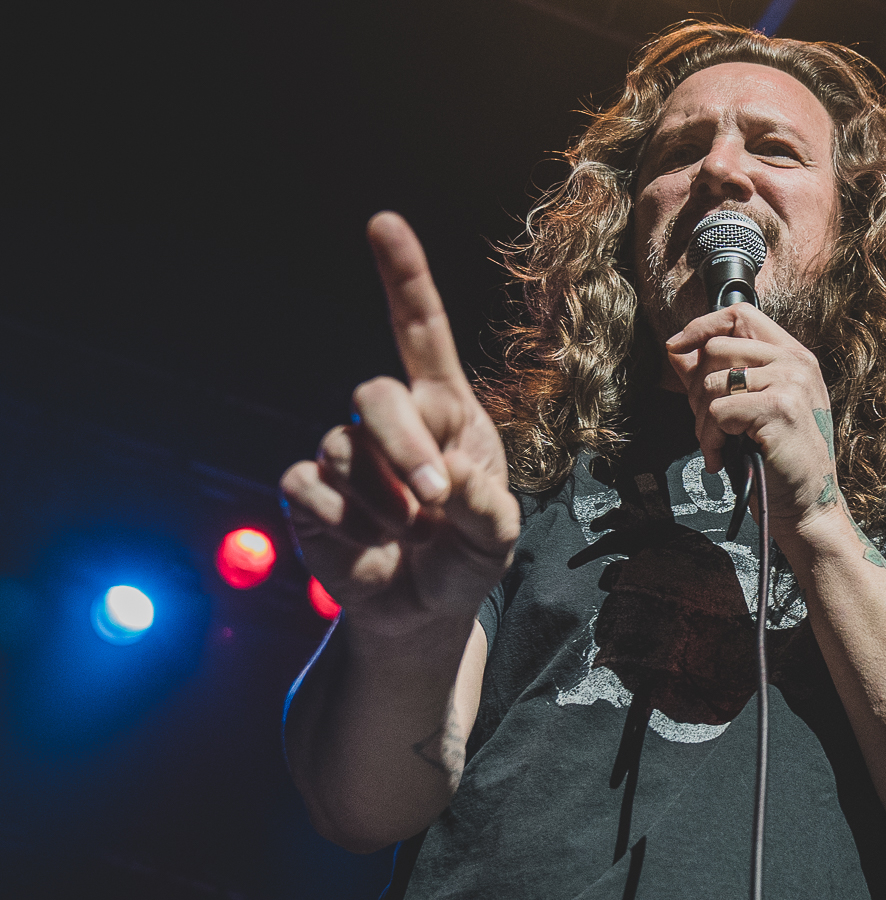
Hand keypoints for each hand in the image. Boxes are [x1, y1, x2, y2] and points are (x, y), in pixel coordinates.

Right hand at [279, 213, 520, 635]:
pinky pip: (311, 488)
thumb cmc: (465, 558)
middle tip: (433, 501)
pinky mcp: (308, 490)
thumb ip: (487, 509)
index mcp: (446, 410)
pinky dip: (344, 525)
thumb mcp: (497, 538)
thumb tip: (448, 480)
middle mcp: (391, 420)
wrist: (421, 609)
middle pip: (374, 394)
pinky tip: (366, 544)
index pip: (420, 331)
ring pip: (343, 450)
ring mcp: (344, 452)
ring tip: (406, 535)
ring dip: (382, 505)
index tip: (384, 223)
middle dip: (404, 447)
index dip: (403, 277)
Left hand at [665, 304, 842, 540]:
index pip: (740, 314)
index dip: (702, 325)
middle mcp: (796, 362)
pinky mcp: (779, 408)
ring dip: (702, 422)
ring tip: (717, 446)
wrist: (808, 504)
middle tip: (706, 424)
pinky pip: (719, 410)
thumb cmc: (777, 459)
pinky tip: (722, 457)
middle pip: (718, 348)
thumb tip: (675, 349)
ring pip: (713, 383)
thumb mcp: (749, 409)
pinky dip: (711, 439)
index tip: (678, 347)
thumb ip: (716, 376)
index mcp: (793, 356)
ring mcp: (791, 383)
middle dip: (697, 389)